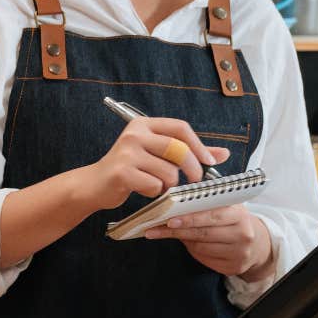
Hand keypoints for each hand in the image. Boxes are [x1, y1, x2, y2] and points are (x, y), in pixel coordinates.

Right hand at [84, 117, 230, 210]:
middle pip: (178, 149)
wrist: (94, 184)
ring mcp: (127, 153)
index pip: (180, 128)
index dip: (199, 145)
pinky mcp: (122, 172)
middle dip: (192, 168)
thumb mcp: (157, 155)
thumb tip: (223, 153)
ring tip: (159, 186)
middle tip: (195, 180)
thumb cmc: (129, 169)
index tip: (210, 161)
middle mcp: (135, 134)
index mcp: (144, 125)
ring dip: (169, 185)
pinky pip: (154, 186)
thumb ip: (189, 152)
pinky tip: (145, 190)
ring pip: (168, 172)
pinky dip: (155, 193)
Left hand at [144, 204, 273, 279]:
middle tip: (157, 229)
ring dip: (184, 241)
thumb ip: (205, 206)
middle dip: (178, 231)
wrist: (257, 244)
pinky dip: (194, 251)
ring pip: (201, 247)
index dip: (189, 218)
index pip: (211, 215)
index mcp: (239, 213)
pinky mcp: (234, 267)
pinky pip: (205, 259)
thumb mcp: (226, 208)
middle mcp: (242, 233)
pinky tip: (191, 244)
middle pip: (203, 233)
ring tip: (172, 233)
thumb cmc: (234, 221)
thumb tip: (174, 209)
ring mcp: (239, 252)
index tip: (169, 220)